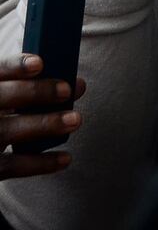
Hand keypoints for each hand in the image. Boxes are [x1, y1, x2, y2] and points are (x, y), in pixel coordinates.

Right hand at [0, 54, 83, 178]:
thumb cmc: (5, 117)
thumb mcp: (12, 100)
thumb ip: (40, 91)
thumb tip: (78, 85)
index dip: (15, 66)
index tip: (40, 63)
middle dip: (33, 92)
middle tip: (66, 90)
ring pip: (5, 131)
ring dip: (43, 124)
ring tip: (75, 119)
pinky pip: (10, 166)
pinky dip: (39, 163)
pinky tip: (65, 158)